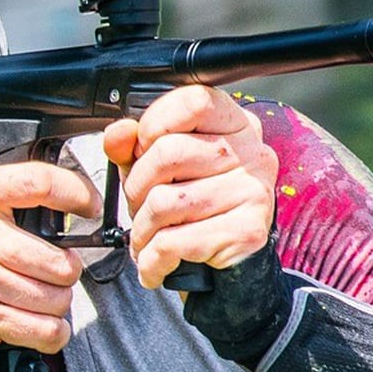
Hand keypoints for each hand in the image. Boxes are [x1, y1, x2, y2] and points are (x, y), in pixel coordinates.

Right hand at [0, 162, 100, 353]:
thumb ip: (18, 191)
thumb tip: (76, 202)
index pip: (39, 183)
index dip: (76, 192)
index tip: (89, 205)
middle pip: (59, 262)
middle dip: (69, 267)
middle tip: (57, 265)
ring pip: (57, 300)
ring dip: (60, 299)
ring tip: (44, 289)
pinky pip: (45, 331)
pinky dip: (54, 331)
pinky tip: (42, 317)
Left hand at [103, 85, 278, 288]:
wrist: (229, 270)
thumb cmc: (193, 212)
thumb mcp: (158, 171)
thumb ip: (133, 147)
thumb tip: (118, 133)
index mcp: (235, 125)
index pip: (195, 101)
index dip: (156, 122)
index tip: (142, 148)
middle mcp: (253, 153)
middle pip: (170, 152)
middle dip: (137, 187)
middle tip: (140, 206)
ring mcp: (254, 191)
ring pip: (166, 201)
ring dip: (142, 229)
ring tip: (147, 238)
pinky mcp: (248, 231)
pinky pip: (175, 240)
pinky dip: (152, 259)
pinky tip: (156, 263)